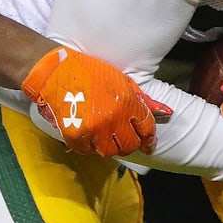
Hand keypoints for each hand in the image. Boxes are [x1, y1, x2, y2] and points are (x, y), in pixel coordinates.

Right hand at [21, 46, 171, 157]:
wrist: (55, 71)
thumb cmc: (89, 72)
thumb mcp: (121, 80)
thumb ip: (142, 99)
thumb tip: (167, 113)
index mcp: (127, 102)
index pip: (146, 129)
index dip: (149, 139)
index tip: (148, 143)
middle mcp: (113, 119)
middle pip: (129, 145)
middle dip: (129, 143)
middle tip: (124, 139)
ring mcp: (94, 129)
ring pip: (109, 151)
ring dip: (110, 147)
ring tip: (106, 138)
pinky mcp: (76, 136)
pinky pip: (88, 151)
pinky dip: (90, 147)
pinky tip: (89, 137)